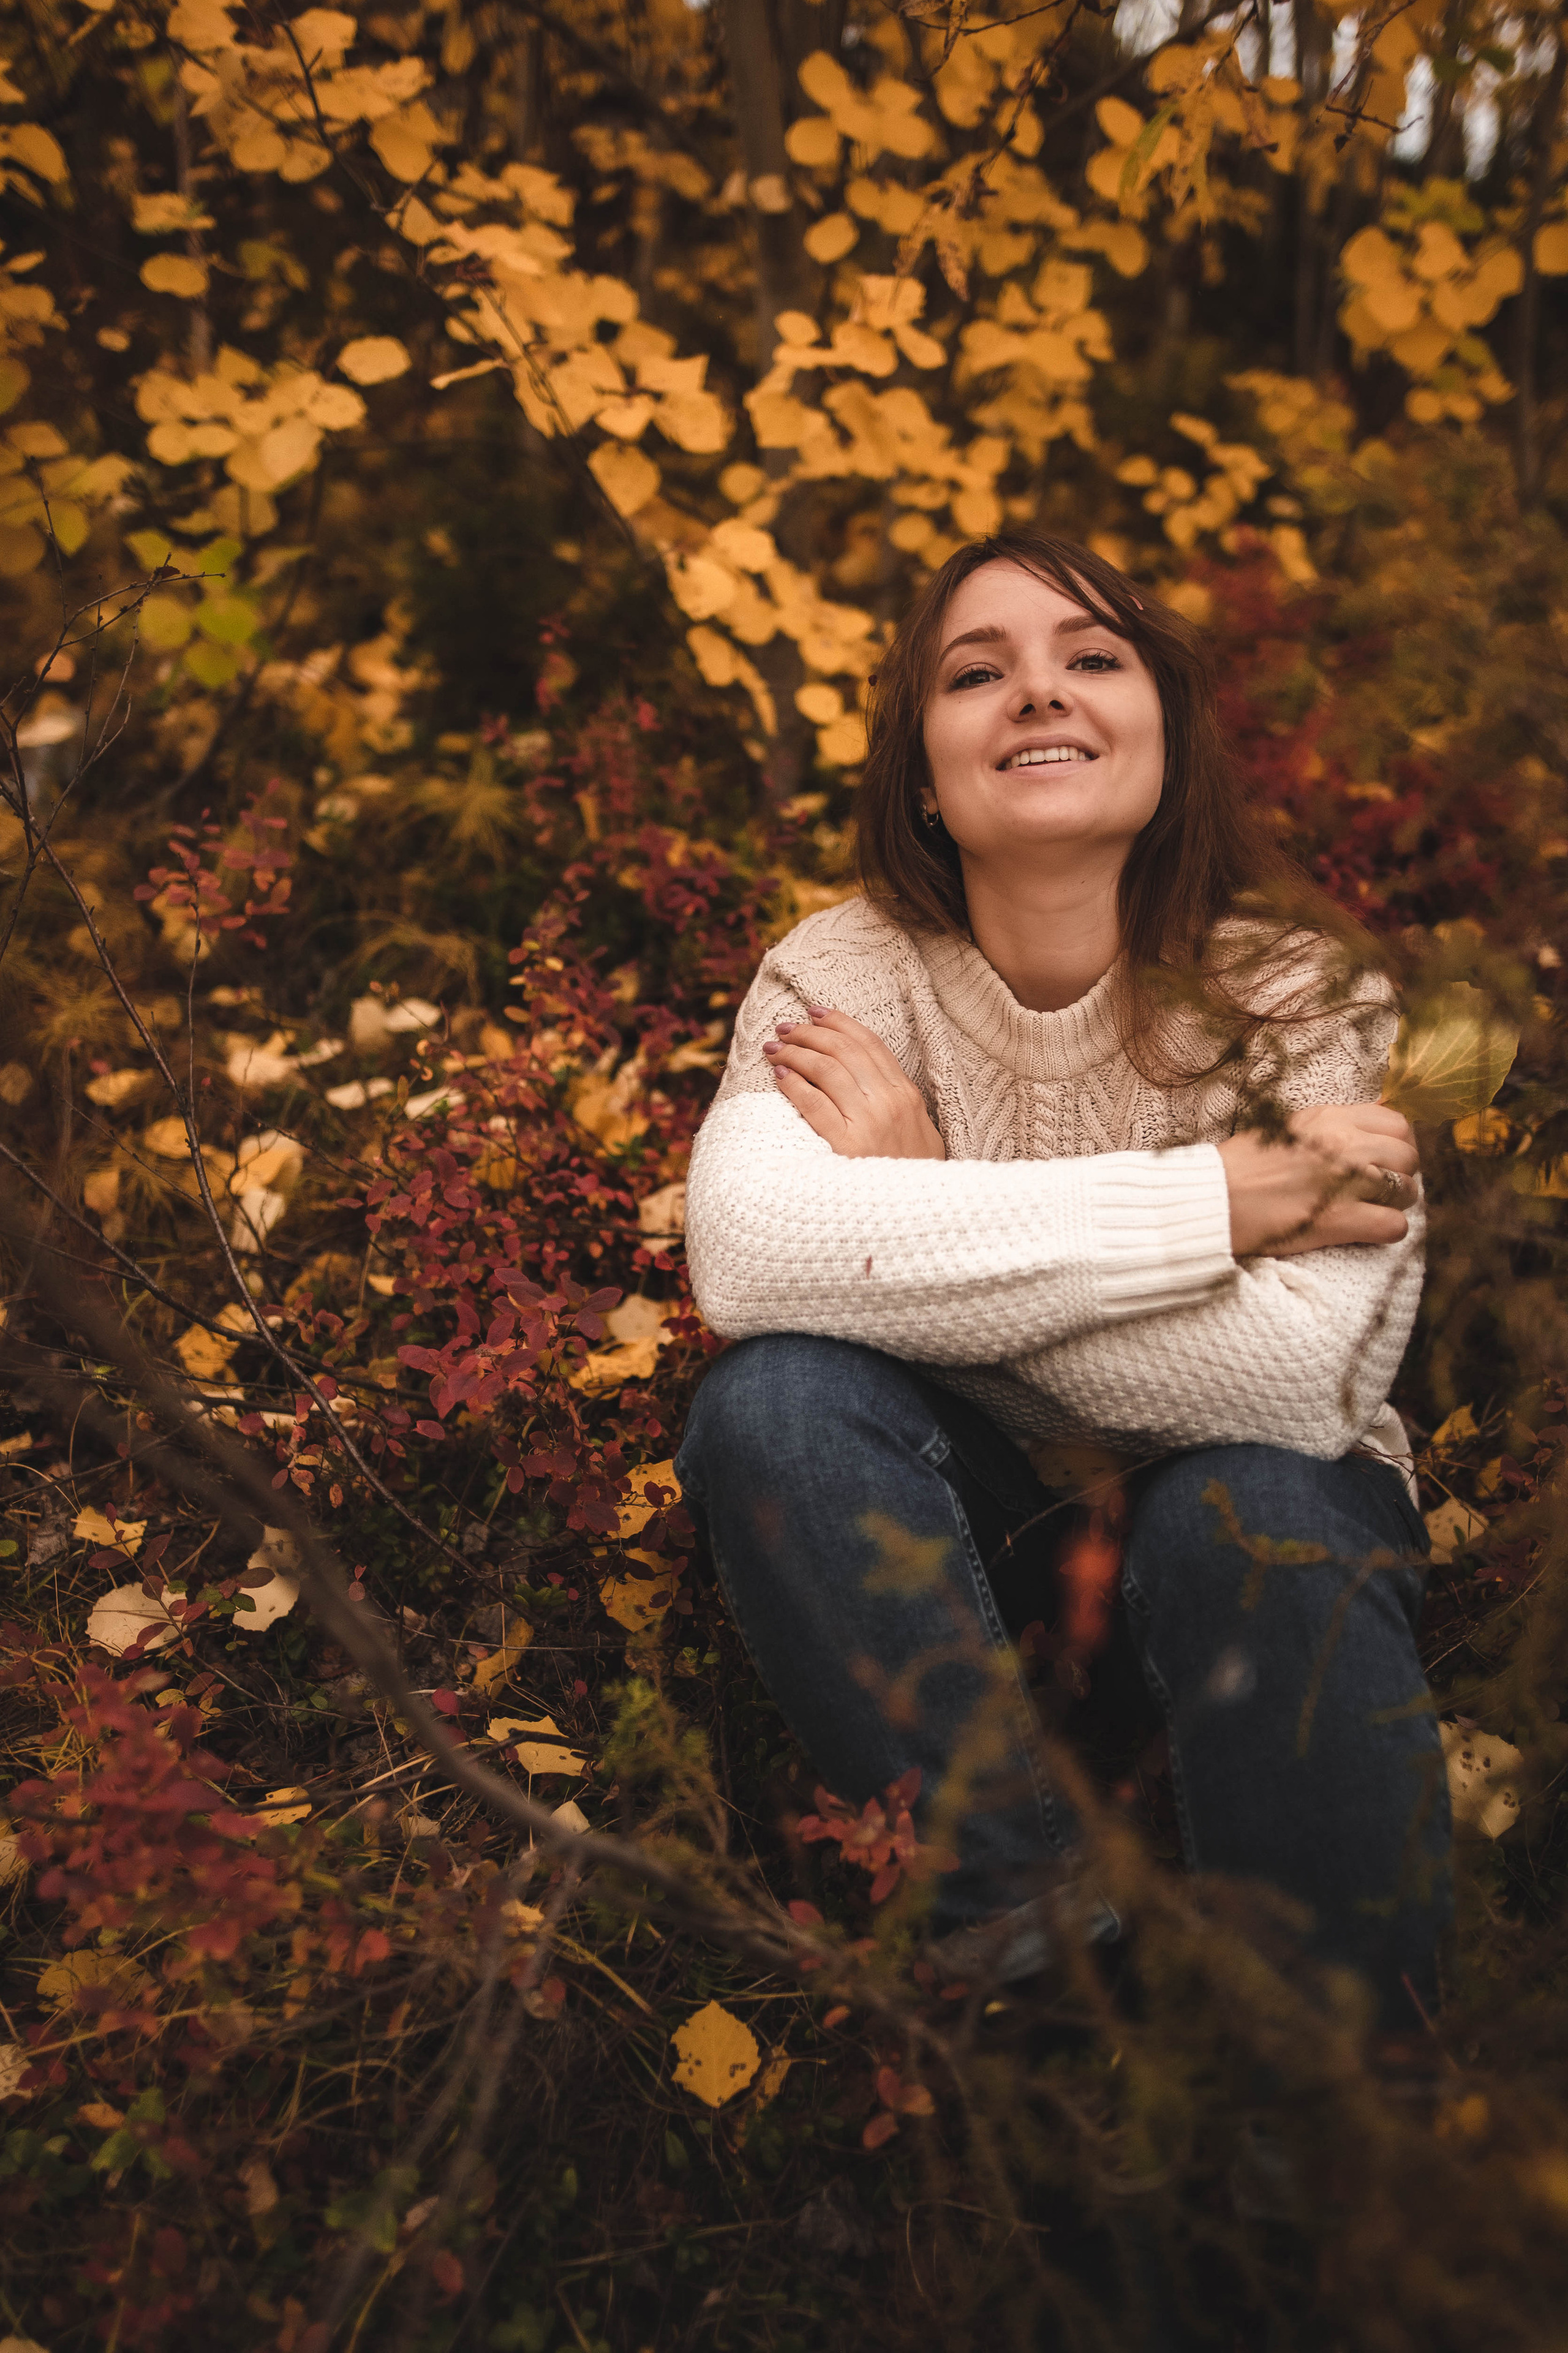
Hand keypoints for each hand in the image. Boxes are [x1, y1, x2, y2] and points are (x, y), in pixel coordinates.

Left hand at [762, 1005, 946, 1159]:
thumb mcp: (920, 1133)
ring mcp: (869, 1124)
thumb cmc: (915, 1177)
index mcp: (906, 1095)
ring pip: (826, 1070)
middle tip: (785, 1028)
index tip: (815, 1012)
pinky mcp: (846, 1147)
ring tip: (774, 1049)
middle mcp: (889, 1103)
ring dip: (795, 1052)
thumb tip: (870, 1080)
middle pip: (844, 1050)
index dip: (839, 1023)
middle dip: (809, 1033)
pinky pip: (814, 1105)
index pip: (869, 1044)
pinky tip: (780, 1076)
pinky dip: (795, 1085)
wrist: (921, 1216)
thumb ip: (898, 1104)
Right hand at [1217, 1103, 1419, 1257]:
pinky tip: (1367, 1231)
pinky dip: (1387, 1231)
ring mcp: (1345, 1182)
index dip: (1396, 1144)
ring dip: (1395, 1203)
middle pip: (1408, 1156)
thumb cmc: (1238, 1167)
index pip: (1396, 1123)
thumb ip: (1326, 1128)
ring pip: (1408, 1190)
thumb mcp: (1283, 1129)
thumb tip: (1361, 1133)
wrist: (1212, 1200)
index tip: (1383, 1159)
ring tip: (1371, 1210)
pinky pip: (1395, 1226)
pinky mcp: (1340, 1220)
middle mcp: (1344, 1144)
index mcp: (1329, 1118)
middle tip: (1379, 1189)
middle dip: (1400, 1174)